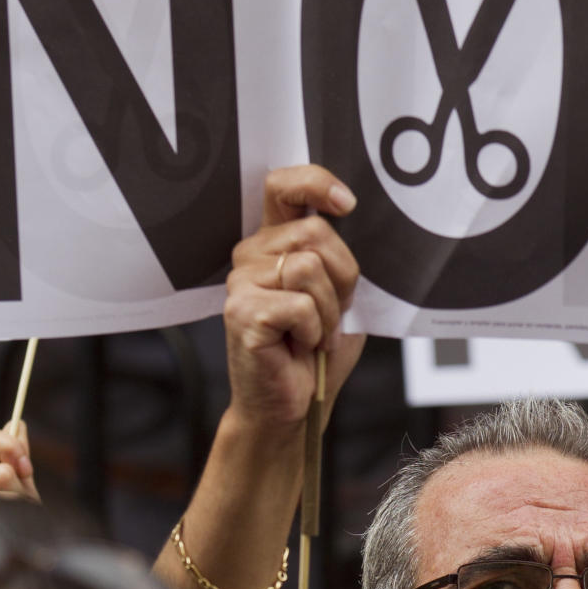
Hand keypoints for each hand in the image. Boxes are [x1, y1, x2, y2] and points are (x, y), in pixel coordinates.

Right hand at [224, 165, 364, 428]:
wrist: (293, 406)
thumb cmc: (315, 352)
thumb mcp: (338, 294)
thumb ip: (334, 256)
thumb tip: (346, 215)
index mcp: (274, 243)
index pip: (283, 187)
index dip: (315, 182)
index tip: (346, 204)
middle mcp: (251, 255)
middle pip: (314, 232)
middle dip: (341, 278)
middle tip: (329, 315)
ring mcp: (241, 282)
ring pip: (309, 267)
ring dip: (327, 311)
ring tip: (312, 334)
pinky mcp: (241, 311)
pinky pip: (300, 304)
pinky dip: (313, 331)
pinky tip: (297, 347)